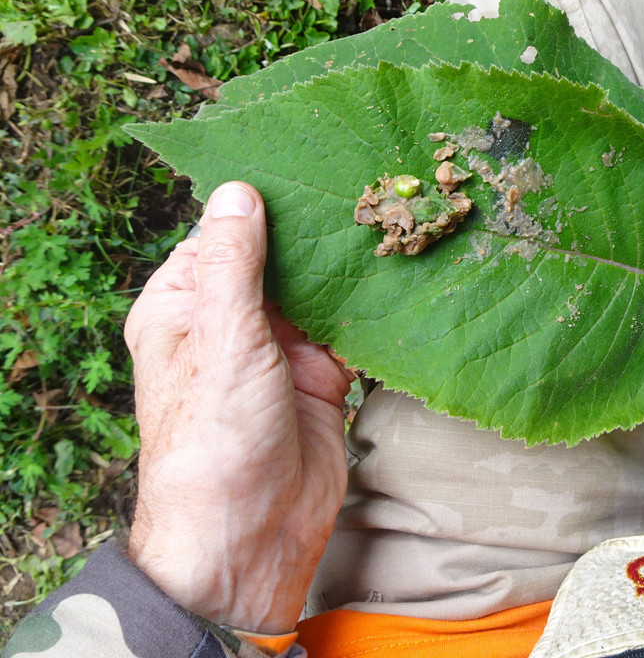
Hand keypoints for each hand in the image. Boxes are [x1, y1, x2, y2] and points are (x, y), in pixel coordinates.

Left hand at [124, 182, 353, 632]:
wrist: (254, 534)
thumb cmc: (216, 439)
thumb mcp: (221, 338)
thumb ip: (234, 264)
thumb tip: (237, 190)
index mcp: (184, 308)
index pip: (223, 237)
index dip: (262, 205)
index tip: (307, 168)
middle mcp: (230, 324)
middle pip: (276, 261)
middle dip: (313, 234)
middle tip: (361, 188)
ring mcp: (279, 351)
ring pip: (316, 292)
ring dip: (345, 269)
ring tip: (389, 219)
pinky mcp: (323, 377)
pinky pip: (348, 328)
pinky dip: (371, 308)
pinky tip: (399, 274)